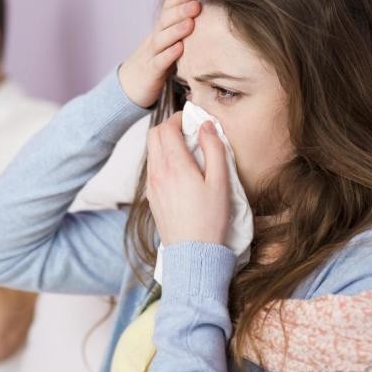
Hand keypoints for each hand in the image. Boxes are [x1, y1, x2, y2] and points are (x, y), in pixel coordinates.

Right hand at [118, 0, 200, 108]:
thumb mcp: (168, 45)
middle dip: (180, 11)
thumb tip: (209, 17)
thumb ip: (182, 31)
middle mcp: (155, 39)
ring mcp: (151, 56)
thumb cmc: (156, 64)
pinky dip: (168, 55)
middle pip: (164, 21)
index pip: (167, 9)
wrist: (129, 86)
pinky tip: (180, 49)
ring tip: (190, 23)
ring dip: (176, 30)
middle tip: (197, 4)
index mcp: (160, 30)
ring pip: (161, 40)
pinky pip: (159, 62)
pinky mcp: (151, 73)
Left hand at [146, 112, 229, 245]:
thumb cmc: (211, 219)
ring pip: (150, 151)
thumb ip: (214, 150)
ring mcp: (151, 185)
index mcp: (175, 166)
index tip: (192, 120)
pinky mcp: (151, 197)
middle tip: (187, 131)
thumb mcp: (220, 182)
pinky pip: (151, 168)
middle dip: (168, 127)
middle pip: (153, 135)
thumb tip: (206, 126)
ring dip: (164, 143)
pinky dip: (162, 159)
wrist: (192, 253)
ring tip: (186, 150)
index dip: (178, 118)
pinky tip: (179, 170)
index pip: (166, 128)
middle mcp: (158, 173)